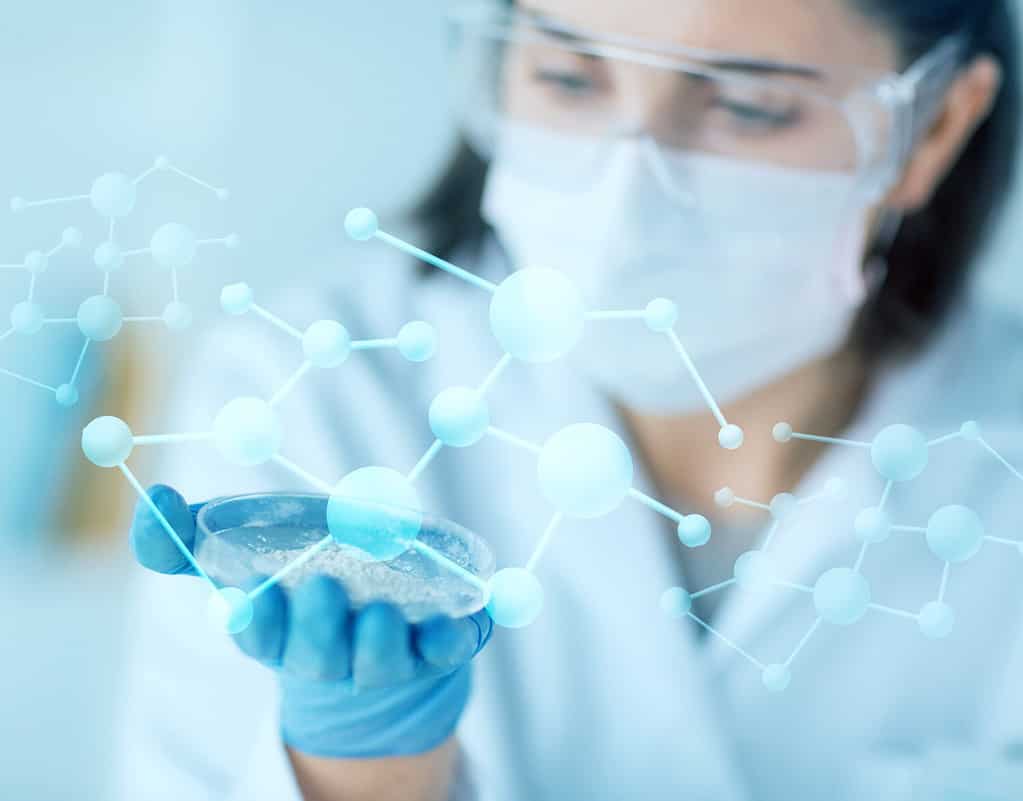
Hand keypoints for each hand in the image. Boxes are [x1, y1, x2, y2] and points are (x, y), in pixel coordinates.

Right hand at [130, 484, 493, 758]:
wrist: (367, 619)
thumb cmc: (294, 576)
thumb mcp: (239, 553)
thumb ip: (185, 537)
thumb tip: (152, 497)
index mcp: (277, 633)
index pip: (258, 637)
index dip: (256, 621)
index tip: (251, 598)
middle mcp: (328, 653)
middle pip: (319, 654)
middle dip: (319, 627)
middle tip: (324, 589)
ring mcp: (383, 656)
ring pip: (380, 660)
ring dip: (380, 641)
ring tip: (382, 615)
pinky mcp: (432, 649)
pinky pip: (444, 651)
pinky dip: (451, 639)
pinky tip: (458, 623)